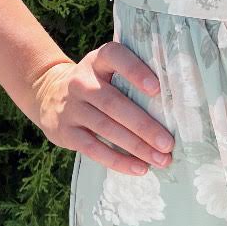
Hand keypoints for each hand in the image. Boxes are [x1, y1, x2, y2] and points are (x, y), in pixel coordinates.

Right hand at [28, 45, 173, 174]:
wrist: (49, 95)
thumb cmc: (96, 84)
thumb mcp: (106, 69)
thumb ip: (132, 76)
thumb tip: (178, 95)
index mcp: (98, 61)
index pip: (115, 57)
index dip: (135, 71)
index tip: (157, 89)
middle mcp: (81, 81)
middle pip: (114, 103)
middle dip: (144, 125)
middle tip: (168, 143)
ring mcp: (72, 107)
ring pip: (107, 128)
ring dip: (137, 147)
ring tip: (161, 159)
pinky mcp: (66, 132)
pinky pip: (93, 148)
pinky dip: (118, 161)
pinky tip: (140, 168)